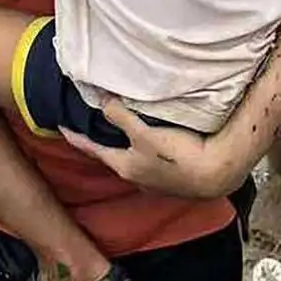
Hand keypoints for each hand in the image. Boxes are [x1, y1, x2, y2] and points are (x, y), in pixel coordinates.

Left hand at [60, 100, 250, 198]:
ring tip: (127, 130)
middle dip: (105, 142)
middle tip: (95, 126)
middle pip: (114, 156)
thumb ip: (120, 116)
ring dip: (129, 146)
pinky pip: (154, 160)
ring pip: (135, 159)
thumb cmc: (179, 155)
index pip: (93, 150)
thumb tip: (101, 99)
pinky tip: (158, 141)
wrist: (218, 172)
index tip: (61, 128)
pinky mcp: (176, 178)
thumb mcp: (144, 133)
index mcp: (125, 167)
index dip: (76, 138)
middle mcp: (138, 177)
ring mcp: (157, 181)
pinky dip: (150, 150)